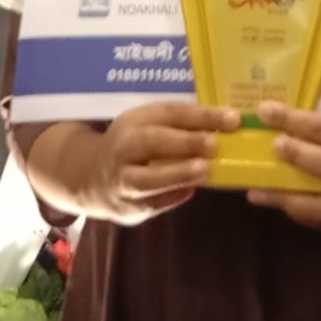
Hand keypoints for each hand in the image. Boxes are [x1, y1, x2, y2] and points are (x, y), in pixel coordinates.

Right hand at [90, 102, 239, 224]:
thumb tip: (227, 124)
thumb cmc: (131, 146)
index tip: (232, 118)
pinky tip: (191, 191)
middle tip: (214, 144)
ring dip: (177, 174)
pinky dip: (170, 197)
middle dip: (184, 143)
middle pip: (152, 142)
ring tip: (204, 170)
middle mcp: (123, 148)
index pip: (169, 113)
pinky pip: (150, 203)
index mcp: (134, 121)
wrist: (89, 177)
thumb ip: (179, 125)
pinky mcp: (126, 206)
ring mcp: (121, 180)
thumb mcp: (146, 126)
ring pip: (146, 178)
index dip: (201, 114)